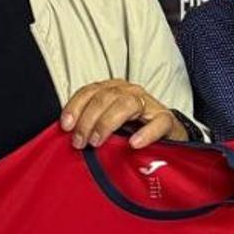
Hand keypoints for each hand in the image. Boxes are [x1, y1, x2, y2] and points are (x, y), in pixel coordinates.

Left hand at [60, 79, 188, 148]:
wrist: (167, 136)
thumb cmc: (132, 130)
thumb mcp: (108, 125)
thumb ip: (90, 125)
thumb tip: (67, 136)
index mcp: (113, 90)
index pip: (89, 91)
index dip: (75, 107)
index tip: (66, 126)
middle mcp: (130, 92)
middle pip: (105, 98)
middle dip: (88, 120)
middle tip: (80, 142)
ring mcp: (149, 104)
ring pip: (126, 104)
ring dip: (107, 123)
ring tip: (97, 142)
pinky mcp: (166, 119)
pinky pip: (157, 123)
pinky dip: (145, 133)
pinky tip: (134, 143)